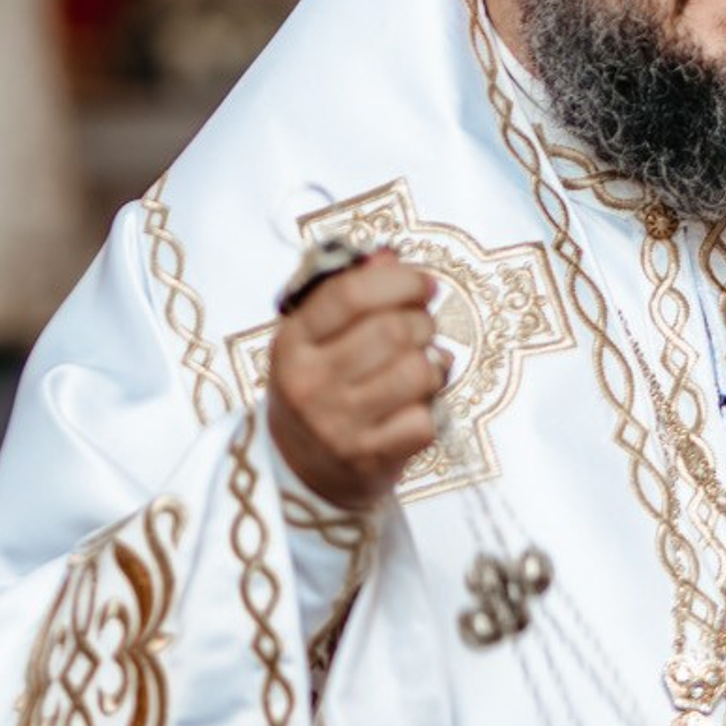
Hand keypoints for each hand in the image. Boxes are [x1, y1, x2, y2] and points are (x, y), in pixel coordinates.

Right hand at [265, 254, 446, 510]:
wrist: (298, 470)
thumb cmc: (317, 389)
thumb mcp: (313, 339)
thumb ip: (347, 294)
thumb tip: (389, 256)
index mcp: (292, 343)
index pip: (351, 294)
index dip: (400, 281)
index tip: (423, 284)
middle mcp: (310, 383)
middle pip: (393, 330)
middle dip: (422, 323)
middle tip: (422, 330)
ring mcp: (339, 425)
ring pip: (417, 371)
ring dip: (432, 364)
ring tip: (421, 367)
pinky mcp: (369, 458)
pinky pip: (425, 419)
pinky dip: (431, 409)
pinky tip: (415, 406)